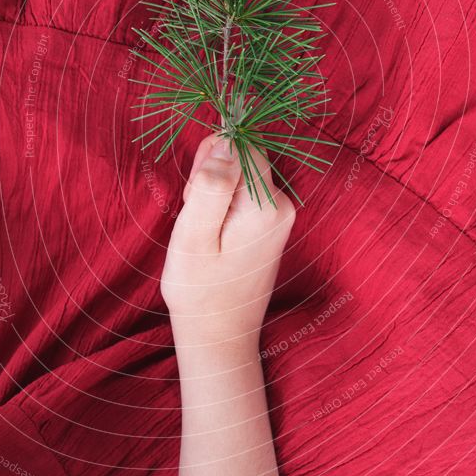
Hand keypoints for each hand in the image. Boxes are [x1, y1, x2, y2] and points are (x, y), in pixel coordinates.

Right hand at [161, 134, 294, 351]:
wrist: (220, 334)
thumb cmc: (200, 290)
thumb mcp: (193, 235)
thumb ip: (211, 185)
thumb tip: (225, 141)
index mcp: (265, 206)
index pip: (240, 145)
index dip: (210, 158)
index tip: (196, 192)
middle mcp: (282, 205)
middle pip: (242, 156)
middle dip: (210, 174)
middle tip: (195, 215)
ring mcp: (280, 215)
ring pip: (240, 173)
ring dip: (213, 191)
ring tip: (203, 229)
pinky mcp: (271, 223)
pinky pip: (243, 193)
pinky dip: (222, 205)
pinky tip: (213, 233)